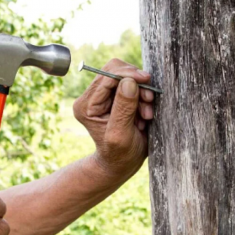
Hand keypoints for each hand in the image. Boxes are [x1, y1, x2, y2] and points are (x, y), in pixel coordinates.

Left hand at [74, 58, 153, 180]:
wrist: (122, 163)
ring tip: (146, 116)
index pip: (106, 77)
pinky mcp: (115, 98)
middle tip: (149, 101)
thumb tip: (128, 82)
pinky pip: (133, 86)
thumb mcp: (121, 134)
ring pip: (127, 78)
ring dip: (142, 94)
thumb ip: (123, 108)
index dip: (127, 74)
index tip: (146, 80)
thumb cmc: (120, 155)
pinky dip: (143, 98)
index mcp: (86, 106)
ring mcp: (103, 96)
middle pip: (116, 71)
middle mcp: (91, 98)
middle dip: (136, 85)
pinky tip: (144, 115)